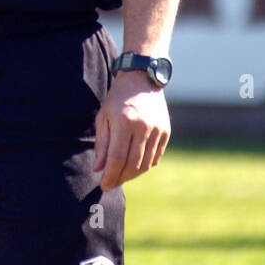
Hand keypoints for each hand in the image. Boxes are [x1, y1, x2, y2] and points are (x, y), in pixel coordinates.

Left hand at [93, 70, 169, 190]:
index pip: (117, 158)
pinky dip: (144, 166)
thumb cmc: (117, 98)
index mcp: (124, 123)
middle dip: (120, 178)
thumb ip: (102, 144)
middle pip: (132, 164)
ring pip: (146, 164)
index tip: (103, 185)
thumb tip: (99, 169)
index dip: (110, 175)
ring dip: (132, 174)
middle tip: (110, 184)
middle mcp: (143, 128)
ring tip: (120, 177)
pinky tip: (134, 167)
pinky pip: (155, 157)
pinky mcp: (166, 132)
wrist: (141, 79)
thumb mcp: (103, 117)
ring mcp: (158, 130)